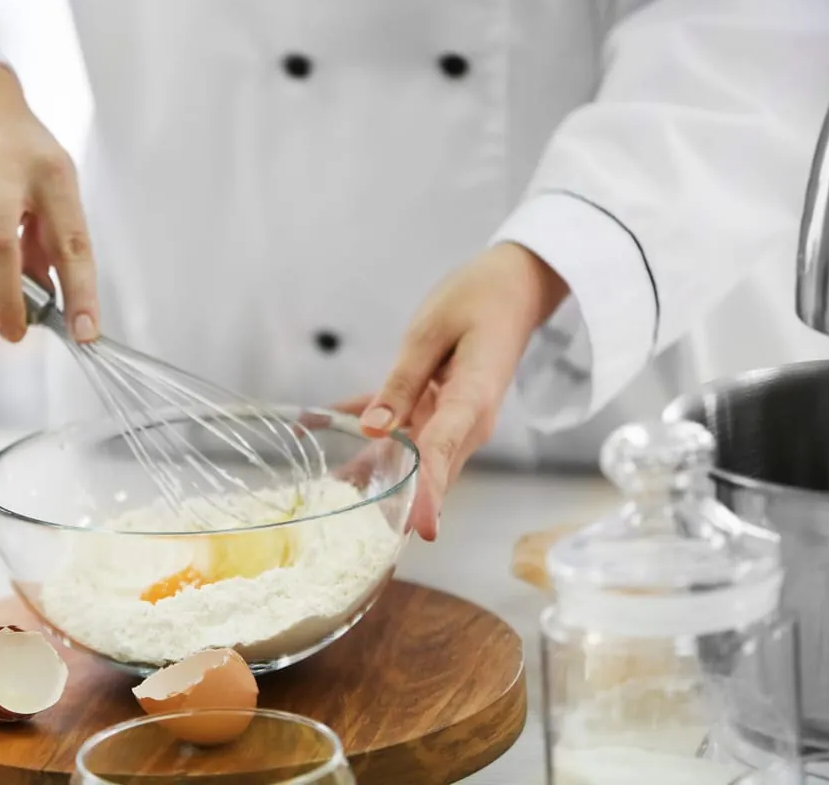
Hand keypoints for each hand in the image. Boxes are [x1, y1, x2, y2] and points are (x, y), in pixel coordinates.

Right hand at [0, 61, 98, 343]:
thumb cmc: (21, 155)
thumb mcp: (53, 188)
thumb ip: (50, 244)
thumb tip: (45, 302)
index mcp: (52, 173)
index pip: (72, 241)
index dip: (80, 291)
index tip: (84, 332)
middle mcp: (5, 162)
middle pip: (0, 245)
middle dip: (6, 301)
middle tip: (11, 330)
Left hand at [351, 242, 568, 540]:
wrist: (512, 288)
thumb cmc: (478, 300)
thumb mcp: (431, 330)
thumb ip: (402, 381)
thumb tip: (373, 427)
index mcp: (471, 399)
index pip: (443, 452)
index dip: (426, 492)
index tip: (416, 529)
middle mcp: (467, 423)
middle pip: (429, 474)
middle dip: (396, 506)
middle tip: (357, 541)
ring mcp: (455, 422)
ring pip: (412, 463)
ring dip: (372, 479)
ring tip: (326, 499)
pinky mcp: (441, 414)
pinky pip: (403, 435)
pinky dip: (366, 433)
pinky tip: (315, 425)